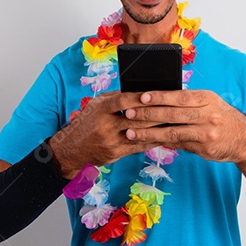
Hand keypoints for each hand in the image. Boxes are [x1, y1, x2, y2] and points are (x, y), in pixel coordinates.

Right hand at [47, 91, 170, 177]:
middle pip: (134, 118)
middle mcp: (105, 125)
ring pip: (139, 133)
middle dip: (154, 113)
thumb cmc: (88, 122)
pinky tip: (164, 135)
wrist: (72, 149)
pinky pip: (138, 146)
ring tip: (173, 122)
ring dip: (158, 128)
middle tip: (172, 108)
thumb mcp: (96, 105)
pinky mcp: (116, 153)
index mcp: (100, 110)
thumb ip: (115, 98)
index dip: (138, 98)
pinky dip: (152, 140)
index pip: (122, 101)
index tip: (154, 94)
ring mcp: (111, 141)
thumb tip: (139, 91)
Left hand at [123, 90, 245, 162]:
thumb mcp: (209, 104)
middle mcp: (207, 114)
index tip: (141, 97)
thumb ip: (187, 104)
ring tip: (131, 133)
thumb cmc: (222, 117)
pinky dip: (162, 143)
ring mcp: (206, 133)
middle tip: (128, 114)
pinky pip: (179, 145)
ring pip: (172, 132)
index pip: (179, 96)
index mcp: (207, 98)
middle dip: (148, 114)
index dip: (159, 96)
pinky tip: (147, 142)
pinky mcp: (204, 149)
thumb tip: (158, 102)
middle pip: (173, 114)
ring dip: (149, 132)